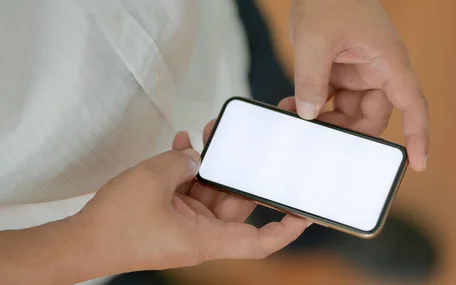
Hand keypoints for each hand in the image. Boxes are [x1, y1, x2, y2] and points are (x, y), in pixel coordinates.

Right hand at [76, 126, 308, 274]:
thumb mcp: (153, 180)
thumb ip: (183, 163)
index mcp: (207, 239)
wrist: (81, 241)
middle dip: (243, 169)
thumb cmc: (116, 224)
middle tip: (252, 142)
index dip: (285, 230)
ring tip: (212, 131)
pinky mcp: (171, 214)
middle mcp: (202, 233)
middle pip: (237, 201)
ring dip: (212, 162)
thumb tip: (197, 156)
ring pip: (212, 189)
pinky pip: (189, 189)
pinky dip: (189, 169)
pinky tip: (185, 145)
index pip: (259, 242)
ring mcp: (187, 223)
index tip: (304, 212)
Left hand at [290, 0, 428, 170]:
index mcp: (388, 62)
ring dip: (325, 120)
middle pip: (373, 116)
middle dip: (348, 132)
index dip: (419, 135)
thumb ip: (313, 80)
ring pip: (350, 111)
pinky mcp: (340, 69)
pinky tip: (291, 106)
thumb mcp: (316, 41)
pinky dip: (314, 104)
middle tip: (321, 143)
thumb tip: (309, 115)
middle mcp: (378, 71)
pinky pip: (332, 97)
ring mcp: (359, 71)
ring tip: (296, 120)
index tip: (418, 163)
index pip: (412, 105)